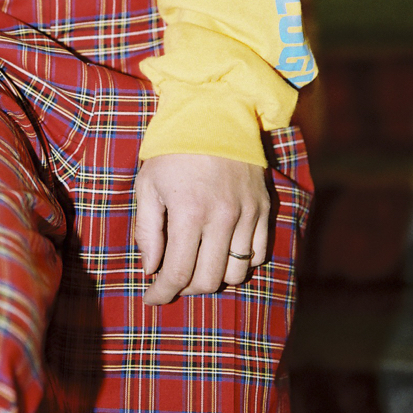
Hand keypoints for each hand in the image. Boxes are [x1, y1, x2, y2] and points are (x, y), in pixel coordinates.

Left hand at [134, 153, 269, 304]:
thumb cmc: (173, 150)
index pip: (177, 272)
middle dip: (186, 288)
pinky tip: (222, 252)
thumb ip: (147, 230)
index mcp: (189, 212)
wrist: (214, 112)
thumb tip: (151, 268)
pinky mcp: (264, 207)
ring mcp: (248, 213)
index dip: (162, 293)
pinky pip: (259, 254)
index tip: (151, 299)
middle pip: (209, 280)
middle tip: (172, 279)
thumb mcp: (147, 184)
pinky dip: (241, 262)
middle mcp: (222, 217)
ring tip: (197, 265)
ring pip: (236, 273)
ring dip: (215, 277)